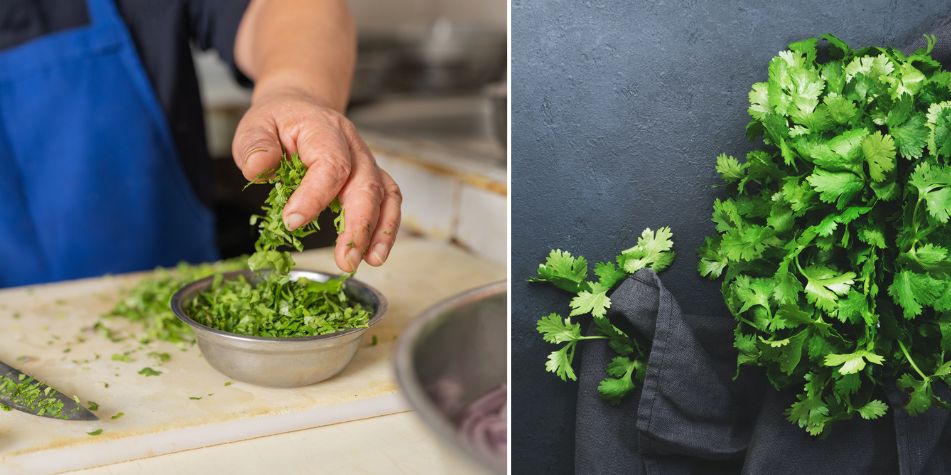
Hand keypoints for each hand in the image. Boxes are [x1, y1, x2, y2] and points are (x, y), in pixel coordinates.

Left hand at [231, 86, 400, 272]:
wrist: (300, 107)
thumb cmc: (278, 121)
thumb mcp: (254, 126)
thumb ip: (255, 146)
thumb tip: (259, 168)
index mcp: (324, 128)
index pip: (330, 164)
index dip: (315, 196)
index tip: (293, 222)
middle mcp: (353, 145)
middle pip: (366, 184)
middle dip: (358, 225)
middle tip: (346, 259)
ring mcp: (366, 161)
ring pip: (385, 194)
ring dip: (380, 230)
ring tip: (370, 260)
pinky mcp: (371, 177)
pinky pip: (388, 200)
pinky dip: (386, 228)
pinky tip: (375, 253)